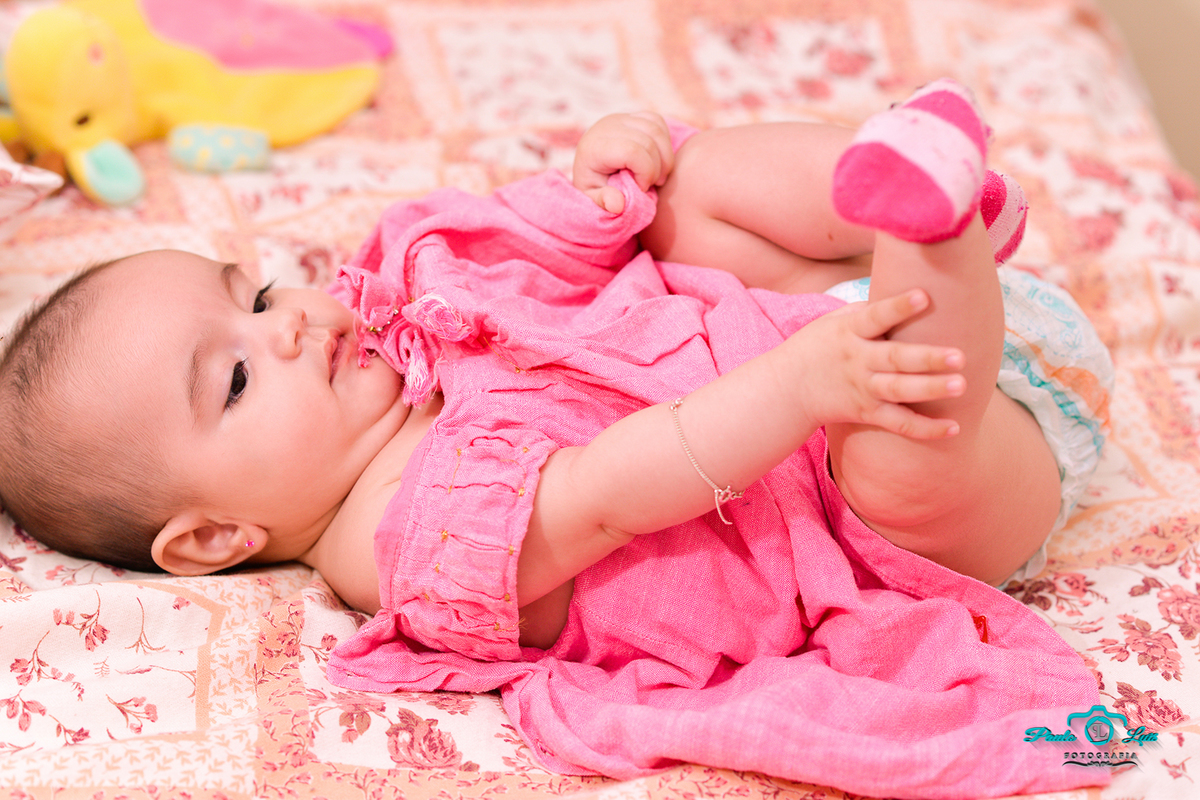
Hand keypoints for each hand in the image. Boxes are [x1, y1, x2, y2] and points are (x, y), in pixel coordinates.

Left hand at [573, 112, 673, 213]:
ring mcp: (621, 118)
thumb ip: (603, 201)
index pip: (632, 152)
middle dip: (656, 168)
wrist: (588, 160)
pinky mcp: (633, 115)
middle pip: (648, 142)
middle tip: (650, 185)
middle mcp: (608, 127)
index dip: (645, 172)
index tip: (640, 188)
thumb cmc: (593, 181)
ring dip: (665, 157)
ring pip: (656, 130)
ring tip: (658, 175)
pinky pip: (658, 122)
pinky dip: (664, 142)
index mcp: (595, 147)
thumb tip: (617, 205)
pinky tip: (658, 159)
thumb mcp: (592, 196)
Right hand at [790, 290, 965, 438]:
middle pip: (896, 358)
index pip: (876, 317)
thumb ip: (866, 311)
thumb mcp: (832, 322)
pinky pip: (898, 423)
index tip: (923, 296)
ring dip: (931, 389)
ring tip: (962, 385)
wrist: (786, 389)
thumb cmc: (816, 347)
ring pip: (900, 390)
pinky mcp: (866, 413)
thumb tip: (904, 292)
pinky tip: (953, 428)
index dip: (899, 306)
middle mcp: (857, 360)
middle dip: (928, 358)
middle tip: (960, 355)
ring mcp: (862, 389)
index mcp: (849, 332)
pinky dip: (925, 428)